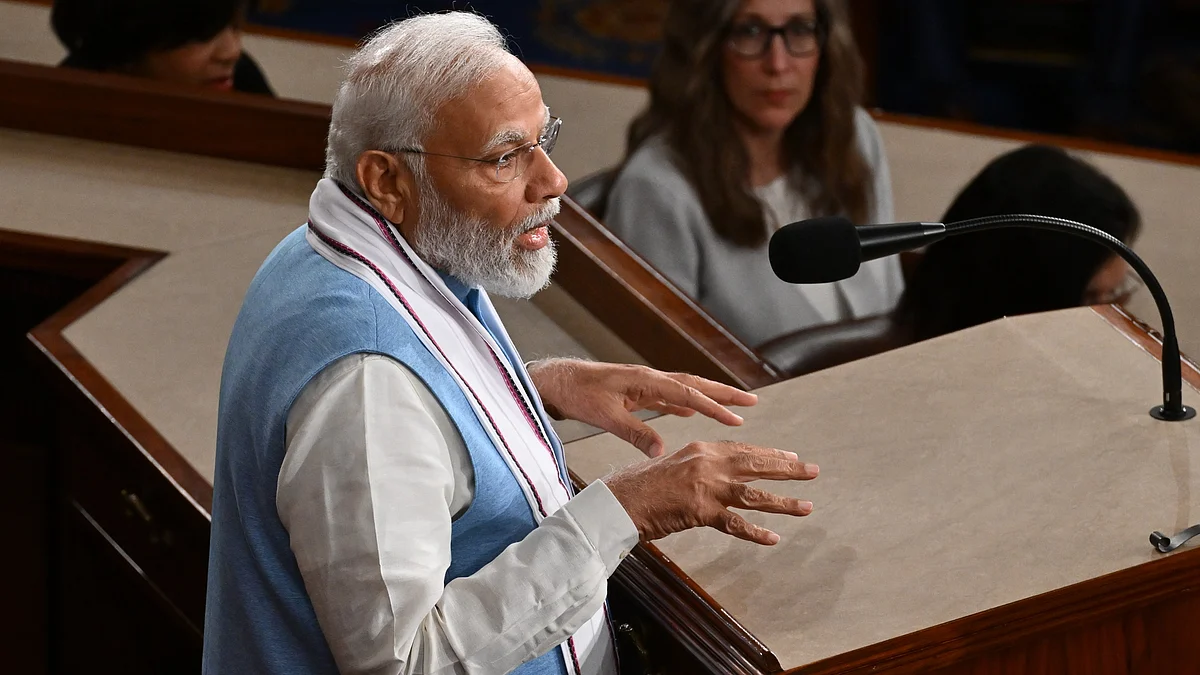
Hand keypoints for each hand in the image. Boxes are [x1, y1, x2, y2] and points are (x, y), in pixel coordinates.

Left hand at [527, 359, 756, 456]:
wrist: (557, 381)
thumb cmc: (578, 395)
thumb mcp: (606, 417)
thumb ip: (635, 432)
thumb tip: (662, 451)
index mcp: (645, 381)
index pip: (687, 393)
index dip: (713, 406)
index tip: (736, 418)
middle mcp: (650, 378)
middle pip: (694, 384)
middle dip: (724, 393)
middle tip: (752, 401)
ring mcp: (644, 383)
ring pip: (685, 389)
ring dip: (709, 396)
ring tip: (733, 406)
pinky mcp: (636, 391)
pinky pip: (669, 396)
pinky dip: (686, 403)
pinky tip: (692, 412)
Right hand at [602, 441, 817, 545]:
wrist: (618, 500)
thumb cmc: (638, 485)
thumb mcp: (671, 464)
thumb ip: (697, 467)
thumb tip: (716, 473)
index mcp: (700, 449)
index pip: (743, 450)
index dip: (769, 454)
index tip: (790, 456)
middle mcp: (708, 464)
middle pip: (756, 465)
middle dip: (787, 469)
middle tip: (812, 471)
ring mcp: (706, 487)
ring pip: (754, 494)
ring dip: (783, 502)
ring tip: (807, 507)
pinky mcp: (701, 511)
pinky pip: (736, 524)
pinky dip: (756, 533)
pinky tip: (773, 538)